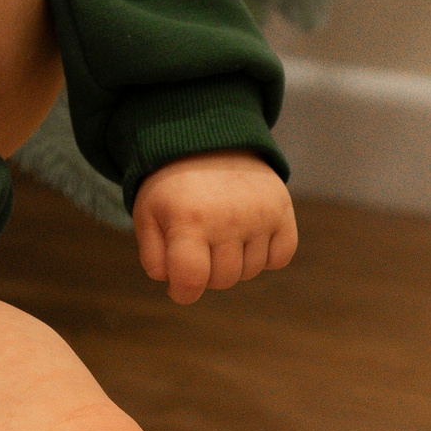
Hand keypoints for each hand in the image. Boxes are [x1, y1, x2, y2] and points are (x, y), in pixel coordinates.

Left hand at [131, 153, 297, 305]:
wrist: (207, 138)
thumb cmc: (173, 186)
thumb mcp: (147, 214)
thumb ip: (153, 257)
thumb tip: (176, 286)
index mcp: (189, 220)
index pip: (192, 281)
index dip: (183, 292)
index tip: (180, 286)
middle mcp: (229, 219)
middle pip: (223, 280)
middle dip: (207, 272)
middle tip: (198, 245)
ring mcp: (260, 215)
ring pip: (251, 271)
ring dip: (235, 262)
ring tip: (220, 231)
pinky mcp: (283, 209)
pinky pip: (280, 258)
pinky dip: (266, 255)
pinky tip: (247, 234)